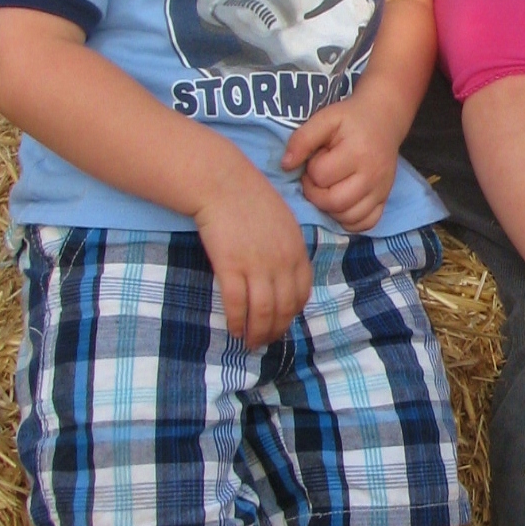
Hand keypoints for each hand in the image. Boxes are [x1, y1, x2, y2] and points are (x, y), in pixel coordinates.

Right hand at [193, 158, 311, 348]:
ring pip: (263, 312)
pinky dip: (237, 321)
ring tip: (249, 342)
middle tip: (265, 340)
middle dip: (275, 330)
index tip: (282, 322)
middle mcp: (282, 261)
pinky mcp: (231, 267)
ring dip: (257, 332)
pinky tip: (233, 329)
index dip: (292, 313)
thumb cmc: (249, 197)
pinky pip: (237, 305)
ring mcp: (257, 266)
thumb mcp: (282, 221)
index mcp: (297, 249)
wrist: (222, 183)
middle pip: (284, 308)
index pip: (302, 293)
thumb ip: (287, 248)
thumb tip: (283, 275)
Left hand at [281, 95, 399, 232]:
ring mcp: (381, 190)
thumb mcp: (325, 118)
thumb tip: (285, 165)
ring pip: (348, 217)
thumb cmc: (351, 118)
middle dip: (316, 194)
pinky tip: (341, 204)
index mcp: (357, 152)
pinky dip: (349, 220)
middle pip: (334, 202)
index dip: (311, 169)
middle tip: (316, 178)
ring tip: (328, 188)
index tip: (316, 157)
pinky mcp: (385, 198)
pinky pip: (366, 223)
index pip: (322, 176)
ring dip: (330, 209)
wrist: (384, 118)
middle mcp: (372, 175)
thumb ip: (302, 139)